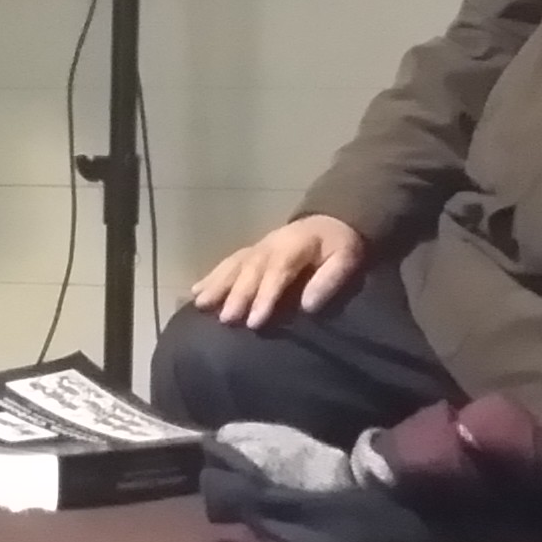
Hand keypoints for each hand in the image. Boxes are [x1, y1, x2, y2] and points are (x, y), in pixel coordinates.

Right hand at [187, 214, 363, 327]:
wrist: (328, 220)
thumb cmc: (339, 245)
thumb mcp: (346, 258)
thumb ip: (329, 280)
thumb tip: (308, 306)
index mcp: (294, 247)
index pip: (277, 273)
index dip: (265, 297)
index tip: (254, 321)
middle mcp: (269, 246)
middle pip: (250, 271)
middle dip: (237, 295)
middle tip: (226, 320)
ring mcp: (256, 248)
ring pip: (233, 266)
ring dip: (217, 286)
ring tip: (201, 305)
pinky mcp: (249, 252)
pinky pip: (227, 263)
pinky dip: (210, 277)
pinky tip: (195, 292)